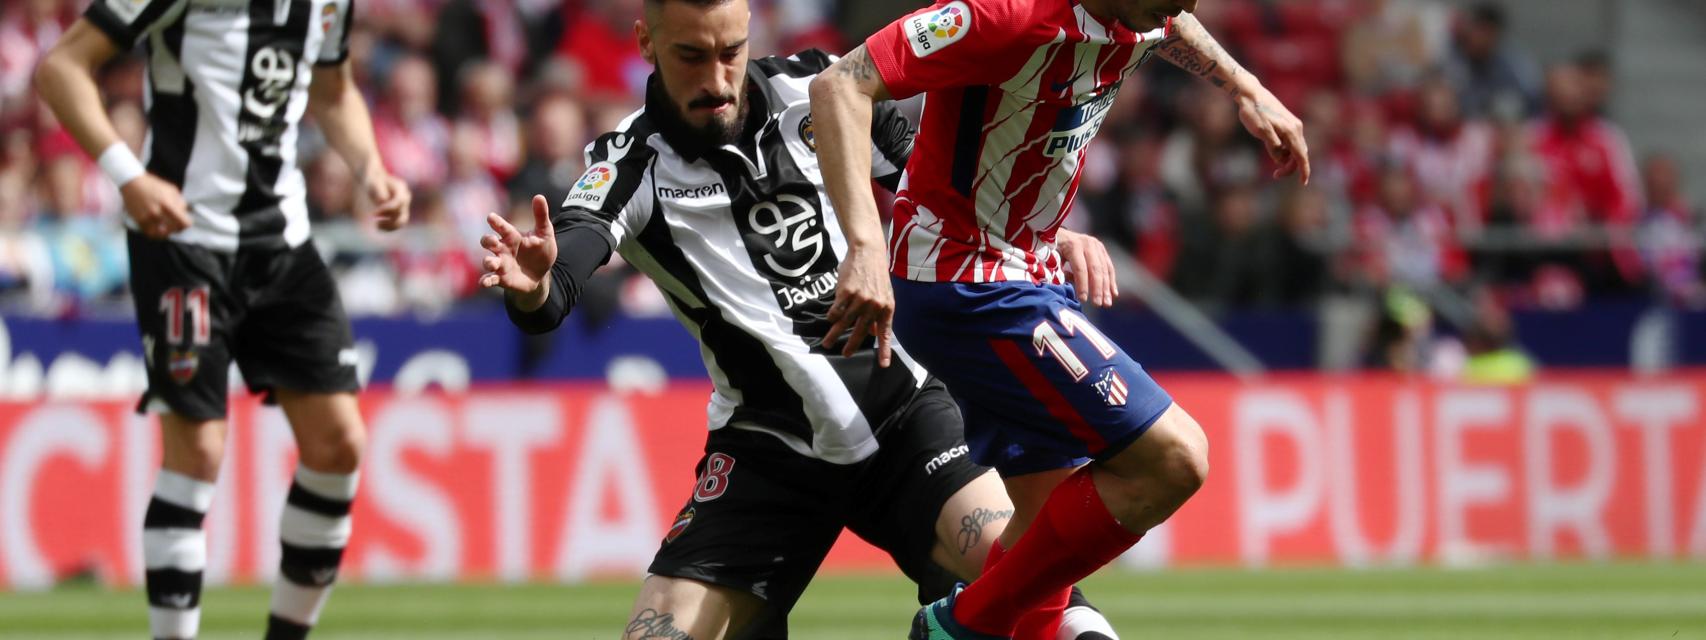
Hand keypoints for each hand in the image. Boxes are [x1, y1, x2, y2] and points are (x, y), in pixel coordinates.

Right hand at [119, 173, 190, 238]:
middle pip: (173, 230)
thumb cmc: (153, 185)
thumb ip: (180, 203)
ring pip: (161, 234)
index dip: (185, 225)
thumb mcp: (172, 190)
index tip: (184, 223)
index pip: (183, 223)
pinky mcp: (139, 220)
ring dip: (165, 232)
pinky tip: (157, 228)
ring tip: (165, 228)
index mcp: (168, 204)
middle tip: (175, 225)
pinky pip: (149, 233)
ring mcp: (147, 217)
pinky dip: (155, 233)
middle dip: (176, 228)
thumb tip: (184, 214)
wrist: (132, 183)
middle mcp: (157, 212)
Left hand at [356, 169, 411, 230]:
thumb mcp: (373, 182)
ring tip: (377, 225)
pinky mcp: (399, 211)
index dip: (388, 209)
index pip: (399, 202)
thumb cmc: (372, 179)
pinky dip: (389, 227)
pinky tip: (377, 226)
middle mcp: (405, 197)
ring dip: (390, 226)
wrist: (375, 178)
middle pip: (403, 213)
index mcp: (401, 187)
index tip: (374, 214)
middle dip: (391, 220)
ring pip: (402, 221)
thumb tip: (383, 201)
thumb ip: (379, 189)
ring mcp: (404, 205)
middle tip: (376, 223)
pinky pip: (398, 223)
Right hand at [479, 194, 556, 293]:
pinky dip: (485, 281)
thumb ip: (541, 216)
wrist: (542, 274)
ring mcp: (500, 263)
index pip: (501, 227)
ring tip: (492, 263)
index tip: (491, 217)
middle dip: (487, 240)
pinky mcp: (501, 278)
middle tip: (493, 241)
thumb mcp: (545, 233)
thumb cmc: (541, 251)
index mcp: (512, 236)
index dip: (496, 222)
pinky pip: (489, 279)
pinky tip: (484, 282)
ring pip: (487, 261)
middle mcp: (502, 248)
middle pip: (487, 242)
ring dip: (487, 262)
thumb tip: (539, 196)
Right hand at [823, 245, 893, 365]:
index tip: (883, 364)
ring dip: (834, 334)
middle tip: (846, 355)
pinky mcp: (846, 293)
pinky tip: (830, 319)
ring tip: (827, 343)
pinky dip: (832, 317)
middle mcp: (874, 305)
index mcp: (887, 308)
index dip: (884, 350)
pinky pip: (836, 311)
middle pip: (861, 331)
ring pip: (844, 323)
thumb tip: (874, 332)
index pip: (885, 333)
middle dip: (851, 345)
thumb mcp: (884, 294)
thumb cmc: (876, 274)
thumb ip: (880, 313)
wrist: (868, 252)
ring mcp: (860, 299)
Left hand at [1056, 229, 1116, 306]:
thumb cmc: (1052, 250)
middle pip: (1095, 269)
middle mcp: (1088, 243)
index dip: (1082, 285)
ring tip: (1107, 304)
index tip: (1083, 300)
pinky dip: (1111, 281)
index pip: (1080, 268)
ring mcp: (1097, 246)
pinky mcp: (1102, 250)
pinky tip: (1113, 294)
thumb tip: (1068, 289)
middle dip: (1097, 289)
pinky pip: (1109, 267)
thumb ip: (1059, 273)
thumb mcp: (1052, 259)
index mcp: (1073, 245)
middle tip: (1098, 304)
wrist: (1059, 233)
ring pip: (1104, 269)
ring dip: (1107, 288)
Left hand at [1235, 84, 1309, 184]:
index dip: (1303, 171)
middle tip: (1274, 175)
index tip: (1303, 183)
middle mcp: (1296, 128)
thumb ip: (1273, 147)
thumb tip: (1281, 159)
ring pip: (1294, 148)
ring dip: (1286, 159)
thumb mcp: (1261, 132)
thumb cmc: (1253, 112)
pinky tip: (1273, 149)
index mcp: (1291, 131)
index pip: (1301, 156)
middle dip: (1290, 167)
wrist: (1250, 94)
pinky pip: (1290, 142)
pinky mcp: (1287, 123)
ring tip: (1271, 159)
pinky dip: (1284, 150)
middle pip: (1299, 154)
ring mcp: (1292, 125)